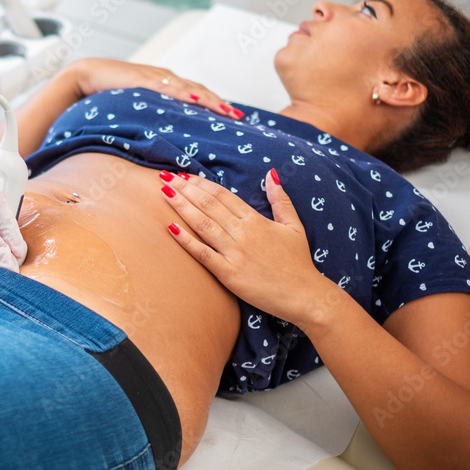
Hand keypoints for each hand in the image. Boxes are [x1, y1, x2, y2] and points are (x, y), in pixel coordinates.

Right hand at [67, 57, 243, 118]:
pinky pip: (168, 88)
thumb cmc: (108, 92)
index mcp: (166, 85)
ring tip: (227, 112)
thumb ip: (150, 115)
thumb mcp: (135, 106)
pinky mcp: (143, 80)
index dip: (216, 106)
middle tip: (239, 118)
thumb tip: (164, 136)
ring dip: (210, 100)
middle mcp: (165, 78)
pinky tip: (197, 100)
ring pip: (189, 89)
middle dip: (220, 104)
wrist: (85, 76)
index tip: (234, 118)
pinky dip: (185, 94)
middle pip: (200, 92)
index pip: (197, 96)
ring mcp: (156, 77)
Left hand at [160, 169, 337, 325]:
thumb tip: (271, 174)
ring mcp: (235, 253)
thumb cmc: (298, 262)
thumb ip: (281, 200)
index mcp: (256, 220)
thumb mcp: (294, 226)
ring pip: (203, 224)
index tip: (184, 175)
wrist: (306, 296)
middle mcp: (243, 233)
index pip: (222, 195)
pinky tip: (170, 227)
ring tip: (163, 192)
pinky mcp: (229, 274)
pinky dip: (186, 240)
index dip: (201, 183)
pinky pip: (203, 254)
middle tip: (164, 176)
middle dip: (184, 188)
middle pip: (208, 205)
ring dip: (181, 206)